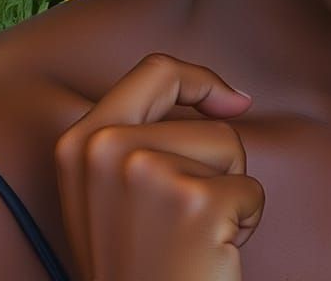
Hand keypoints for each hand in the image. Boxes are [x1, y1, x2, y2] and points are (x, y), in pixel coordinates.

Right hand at [54, 53, 263, 280]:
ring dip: (229, 193)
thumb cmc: (141, 264)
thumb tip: (237, 99)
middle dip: (218, 158)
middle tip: (197, 209)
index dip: (199, 79)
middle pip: (203, 116)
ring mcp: (145, 172)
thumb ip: (145, 135)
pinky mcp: (193, 202)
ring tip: (194, 236)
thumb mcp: (114, 190)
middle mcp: (103, 148)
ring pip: (230, 148)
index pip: (154, 69)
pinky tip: (211, 254)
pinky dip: (244, 222)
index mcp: (79, 141)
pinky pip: (251, 190)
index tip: (230, 102)